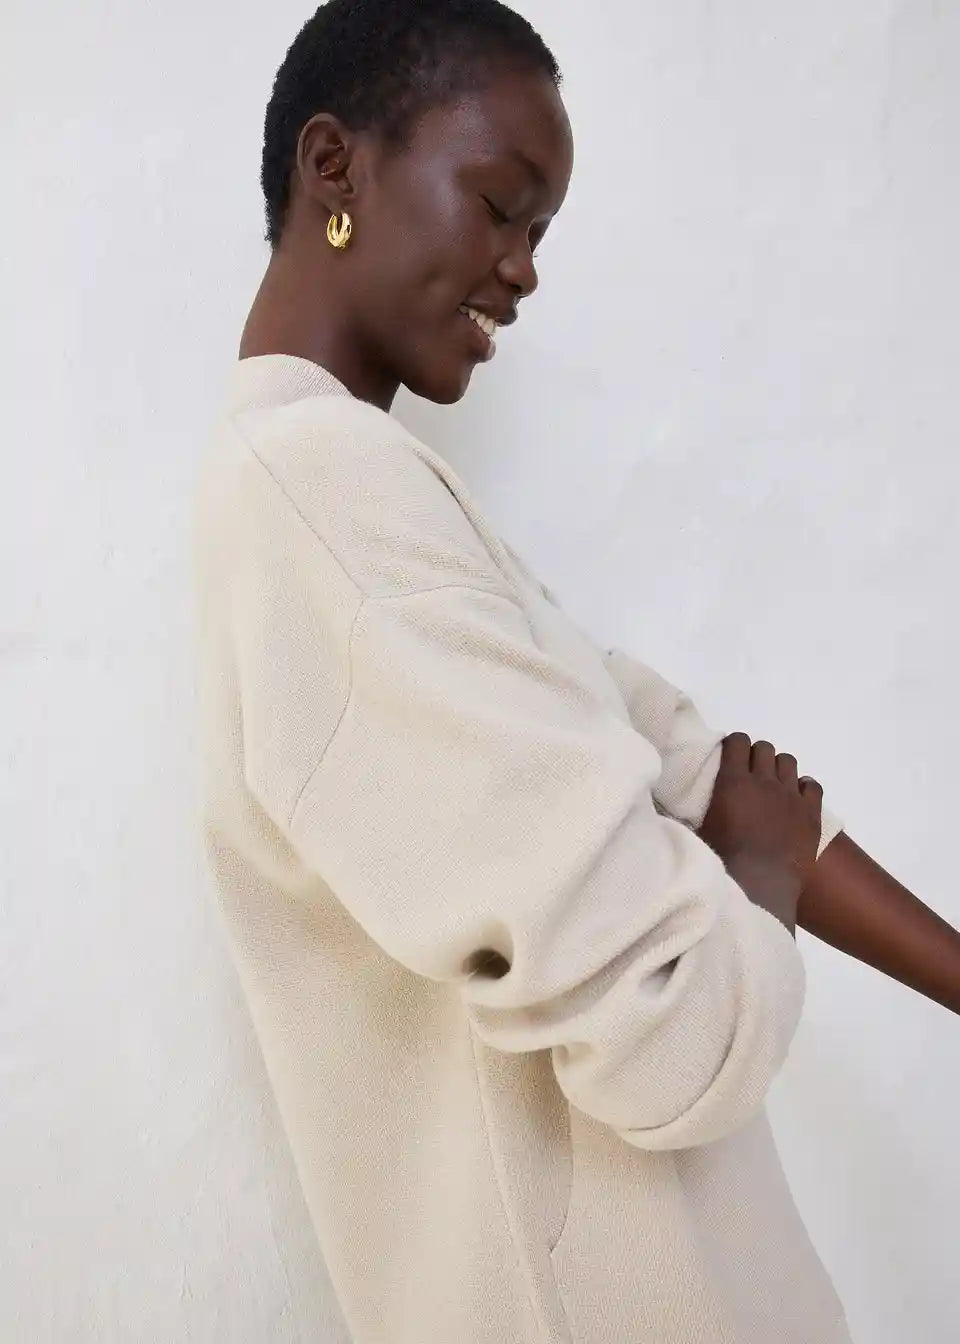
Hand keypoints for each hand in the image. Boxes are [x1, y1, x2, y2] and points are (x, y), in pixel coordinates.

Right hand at [699, 733, 822, 932]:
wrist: (762, 885)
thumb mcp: (699, 831)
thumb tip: (669, 801)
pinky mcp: (812, 812)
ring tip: (772, 785)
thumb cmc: (724, 860)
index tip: (730, 755)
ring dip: (778, 768)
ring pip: (788, 761)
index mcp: (733, 781)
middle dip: (756, 755)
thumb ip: (691, 811)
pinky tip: (796, 799)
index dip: (734, 745)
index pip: (738, 742)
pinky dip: (804, 788)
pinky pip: (812, 785)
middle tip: (750, 773)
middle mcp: (764, 781)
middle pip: (764, 748)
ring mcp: (791, 795)